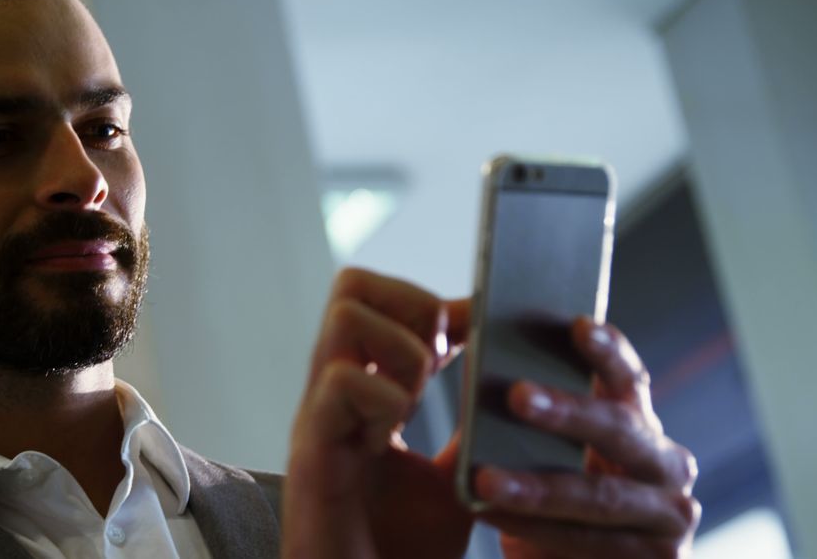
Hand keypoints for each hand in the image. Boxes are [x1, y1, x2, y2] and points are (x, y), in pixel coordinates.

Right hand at [283, 268, 472, 558]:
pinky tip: (390, 439)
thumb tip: (503, 381)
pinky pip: (341, 382)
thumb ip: (469, 429)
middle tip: (439, 358)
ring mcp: (319, 413)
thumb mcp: (455, 476)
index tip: (472, 330)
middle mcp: (334, 390)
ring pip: (345, 316)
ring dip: (400, 349)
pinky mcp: (312, 447)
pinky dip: (383, 400)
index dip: (430, 301)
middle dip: (410, 305)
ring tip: (417, 399)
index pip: (378, 298)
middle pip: (352, 284)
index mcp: (364, 389)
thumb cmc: (403, 545)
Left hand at [475, 318, 700, 557]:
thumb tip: (480, 368)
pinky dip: (536, 530)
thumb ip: (533, 422)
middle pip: (620, 430)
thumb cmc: (557, 507)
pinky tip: (492, 517)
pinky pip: (590, 543)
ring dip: (538, 487)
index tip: (577, 322)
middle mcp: (667, 465)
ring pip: (599, 497)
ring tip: (484, 478)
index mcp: (640, 426)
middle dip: (567, 412)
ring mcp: (670, 517)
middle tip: (516, 395)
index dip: (608, 351)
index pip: (628, 380)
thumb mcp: (551, 459)